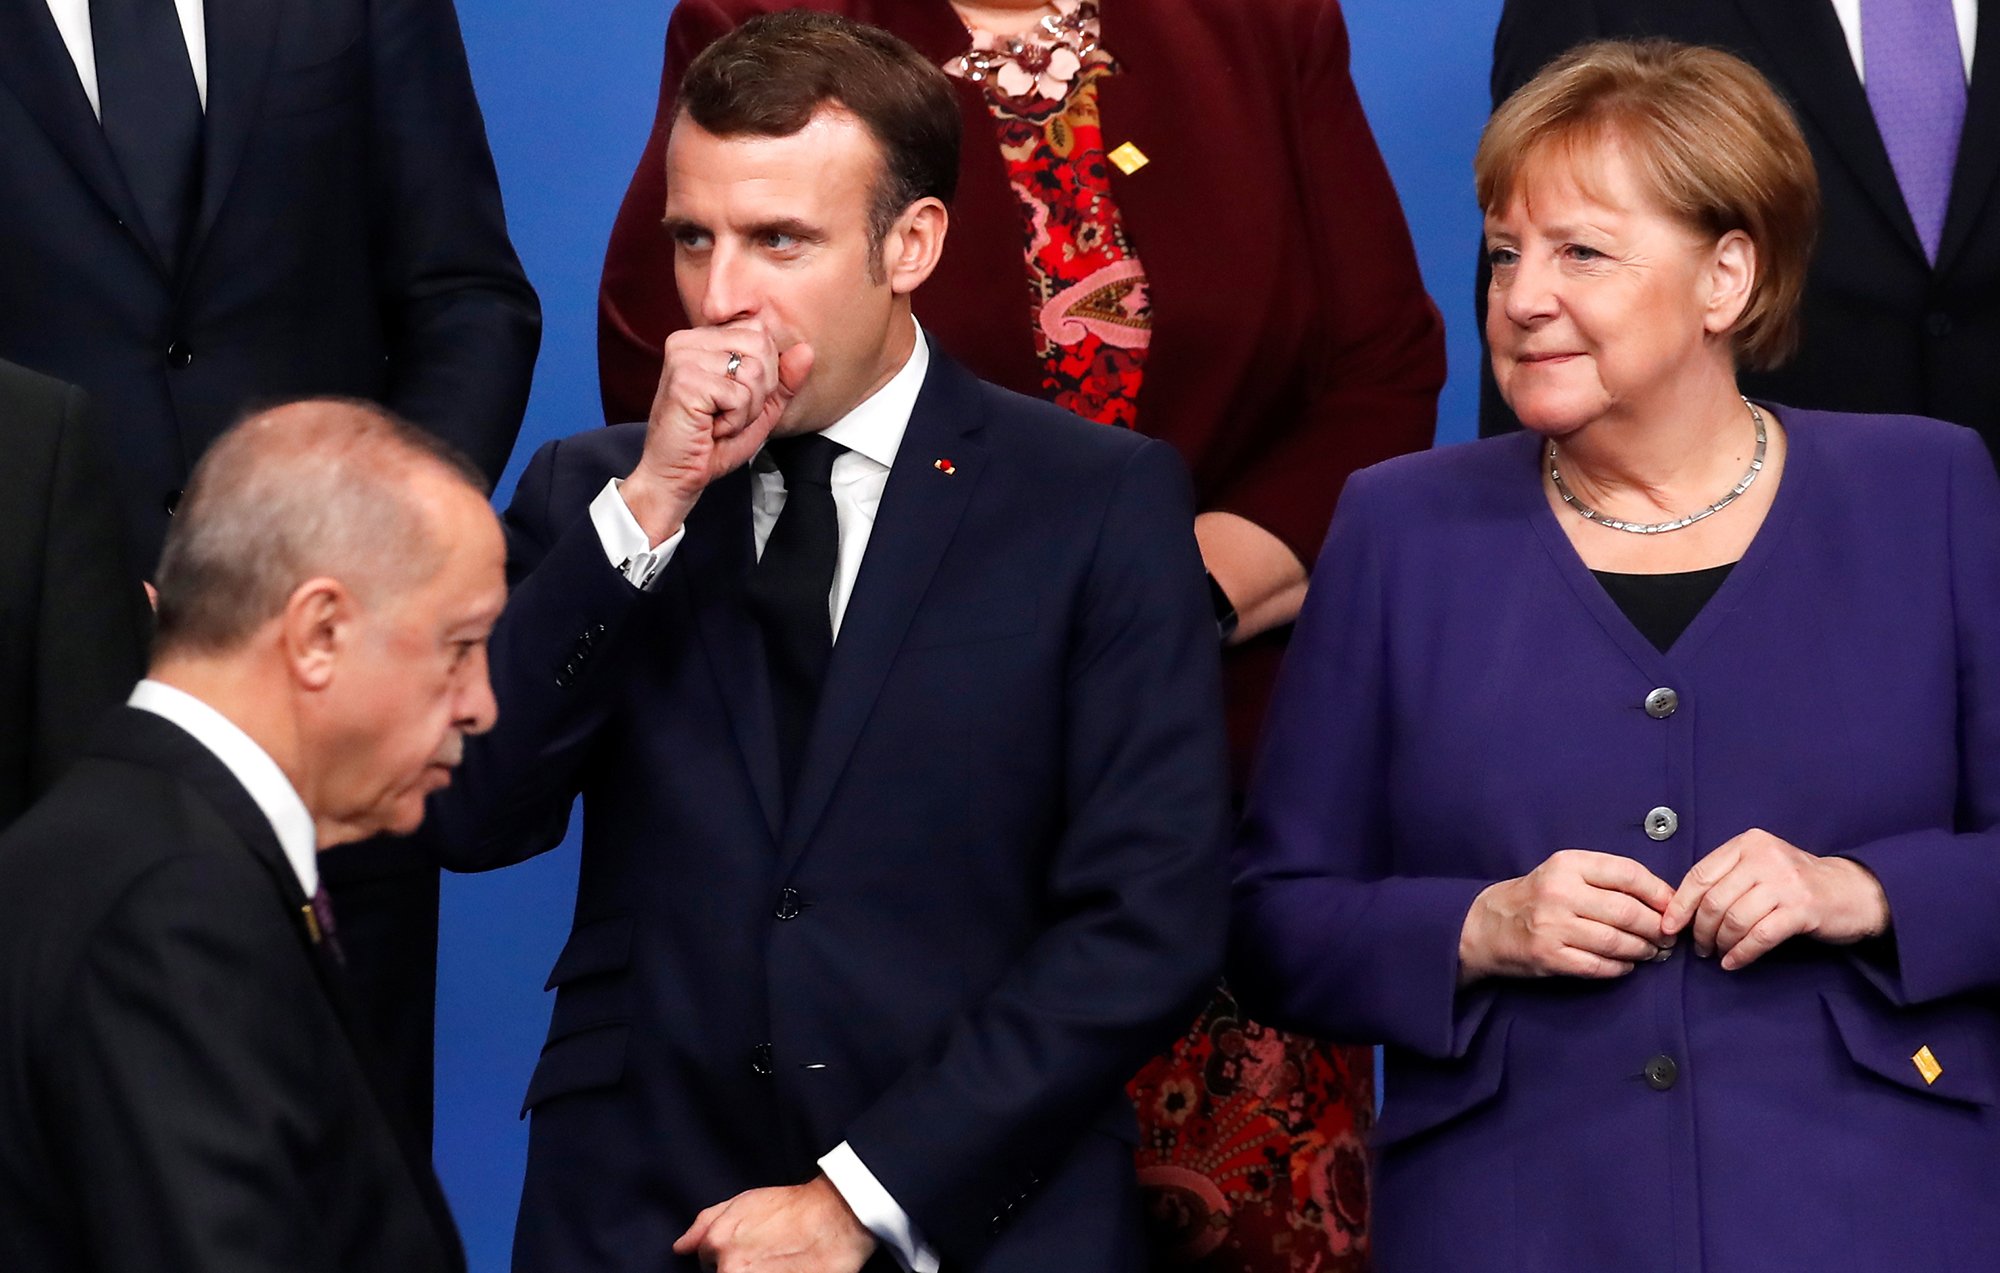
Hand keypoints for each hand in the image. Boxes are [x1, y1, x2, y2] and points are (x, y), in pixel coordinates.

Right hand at [621, 322, 814, 542]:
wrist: (676, 475)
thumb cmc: (712, 443)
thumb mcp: (759, 408)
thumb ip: (783, 379)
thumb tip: (806, 350)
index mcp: (702, 338)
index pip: (759, 331)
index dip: (764, 372)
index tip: (734, 397)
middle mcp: (687, 340)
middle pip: (760, 345)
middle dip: (759, 390)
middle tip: (728, 412)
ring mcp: (683, 358)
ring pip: (753, 371)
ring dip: (746, 409)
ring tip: (719, 420)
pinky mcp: (685, 381)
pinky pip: (738, 395)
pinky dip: (734, 420)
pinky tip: (711, 427)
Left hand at [672, 1175, 875, 1272]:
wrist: (836, 1216)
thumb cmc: (792, 1207)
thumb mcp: (744, 1202)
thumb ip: (706, 1223)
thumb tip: (681, 1247)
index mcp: (718, 1245)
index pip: (707, 1266)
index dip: (728, 1259)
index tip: (750, 1253)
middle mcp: (730, 1268)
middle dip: (741, 1269)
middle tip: (768, 1258)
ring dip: (758, 1271)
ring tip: (779, 1263)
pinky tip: (786, 1269)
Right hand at [1458, 850, 1676, 983]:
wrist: (1487, 924)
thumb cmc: (1537, 897)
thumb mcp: (1566, 873)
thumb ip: (1608, 880)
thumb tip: (1663, 901)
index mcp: (1568, 864)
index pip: (1628, 874)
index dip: (1659, 893)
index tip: (1673, 907)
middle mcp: (1560, 892)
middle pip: (1628, 912)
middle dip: (1656, 928)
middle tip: (1667, 938)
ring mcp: (1552, 926)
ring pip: (1617, 942)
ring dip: (1642, 951)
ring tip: (1651, 953)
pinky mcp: (1548, 956)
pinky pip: (1598, 966)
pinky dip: (1620, 968)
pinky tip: (1625, 965)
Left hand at [1661, 828, 1889, 970]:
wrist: (1852, 890)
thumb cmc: (1794, 882)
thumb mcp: (1759, 866)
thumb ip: (1725, 877)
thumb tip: (1681, 909)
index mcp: (1748, 843)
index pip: (1700, 875)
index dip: (1680, 905)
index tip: (1669, 926)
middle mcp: (1765, 857)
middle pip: (1714, 900)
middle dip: (1700, 929)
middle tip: (1699, 947)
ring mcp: (1785, 883)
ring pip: (1734, 919)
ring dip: (1720, 943)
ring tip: (1717, 954)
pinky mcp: (1802, 909)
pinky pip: (1760, 936)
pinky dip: (1742, 953)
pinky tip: (1734, 962)